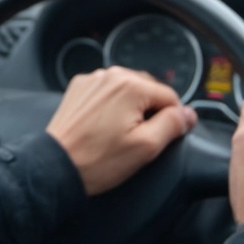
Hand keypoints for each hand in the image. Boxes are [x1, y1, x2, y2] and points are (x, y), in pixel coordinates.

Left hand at [46, 66, 197, 195]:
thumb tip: (188, 114)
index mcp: (131, 85)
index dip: (171, 120)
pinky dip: (111, 106)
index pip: (169, 97)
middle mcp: (111, 75)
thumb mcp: (145, 148)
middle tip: (138, 139)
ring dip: (130, 108)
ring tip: (118, 134)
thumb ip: (172, 125)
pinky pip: (106, 92)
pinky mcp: (79, 89)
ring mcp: (92, 80)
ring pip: (127, 90)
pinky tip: (103, 126)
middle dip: (150, 112)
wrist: (55, 167)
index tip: (161, 138)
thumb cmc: (98, 160)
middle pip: (148, 90)